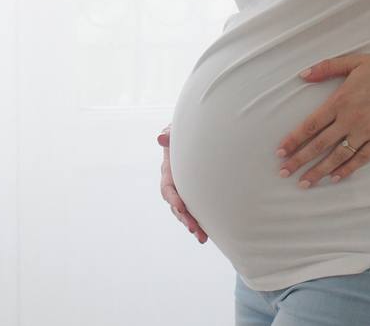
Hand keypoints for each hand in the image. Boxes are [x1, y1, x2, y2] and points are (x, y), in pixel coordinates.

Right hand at [158, 125, 207, 243]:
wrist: (199, 137)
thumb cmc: (186, 133)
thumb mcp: (177, 132)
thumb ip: (170, 134)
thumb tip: (161, 137)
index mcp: (169, 171)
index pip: (167, 188)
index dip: (173, 198)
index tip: (181, 207)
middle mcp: (175, 184)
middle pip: (175, 206)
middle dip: (183, 218)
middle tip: (193, 228)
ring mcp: (185, 191)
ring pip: (185, 213)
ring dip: (192, 225)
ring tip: (201, 238)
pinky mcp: (196, 196)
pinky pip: (195, 212)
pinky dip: (201, 223)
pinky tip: (208, 234)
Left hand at [274, 52, 369, 188]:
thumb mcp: (353, 61)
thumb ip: (326, 68)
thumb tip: (302, 75)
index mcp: (340, 101)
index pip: (310, 125)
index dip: (293, 140)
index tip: (280, 152)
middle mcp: (350, 119)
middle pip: (319, 145)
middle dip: (299, 160)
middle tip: (284, 173)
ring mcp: (366, 131)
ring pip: (338, 156)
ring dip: (319, 171)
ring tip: (304, 183)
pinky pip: (361, 158)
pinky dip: (347, 169)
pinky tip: (335, 178)